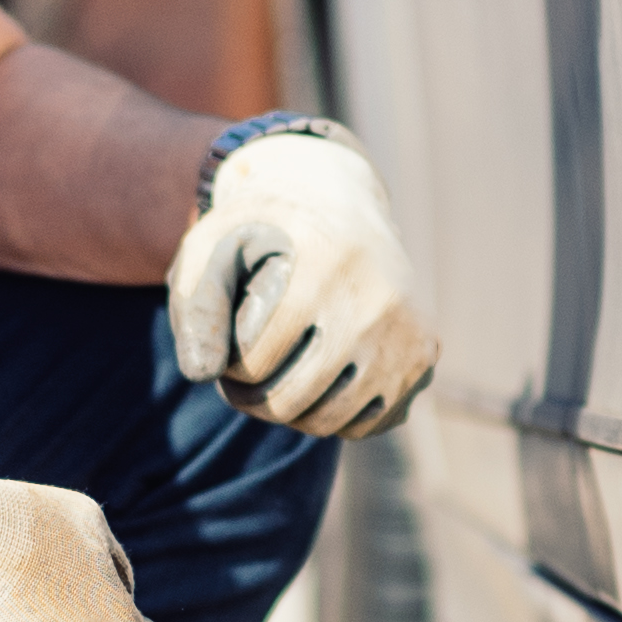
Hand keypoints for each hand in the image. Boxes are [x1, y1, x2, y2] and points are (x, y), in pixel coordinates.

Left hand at [169, 122, 435, 438]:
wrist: (336, 199)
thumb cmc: (262, 231)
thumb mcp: (214, 247)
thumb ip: (197, 307)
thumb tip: (201, 376)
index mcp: (322, 268)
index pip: (255, 362)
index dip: (227, 366)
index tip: (226, 349)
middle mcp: (374, 302)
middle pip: (292, 400)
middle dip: (253, 398)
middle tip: (241, 379)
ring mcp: (406, 332)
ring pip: (330, 421)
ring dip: (289, 412)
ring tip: (272, 382)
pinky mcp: (423, 354)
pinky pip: (366, 422)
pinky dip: (333, 415)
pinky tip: (315, 380)